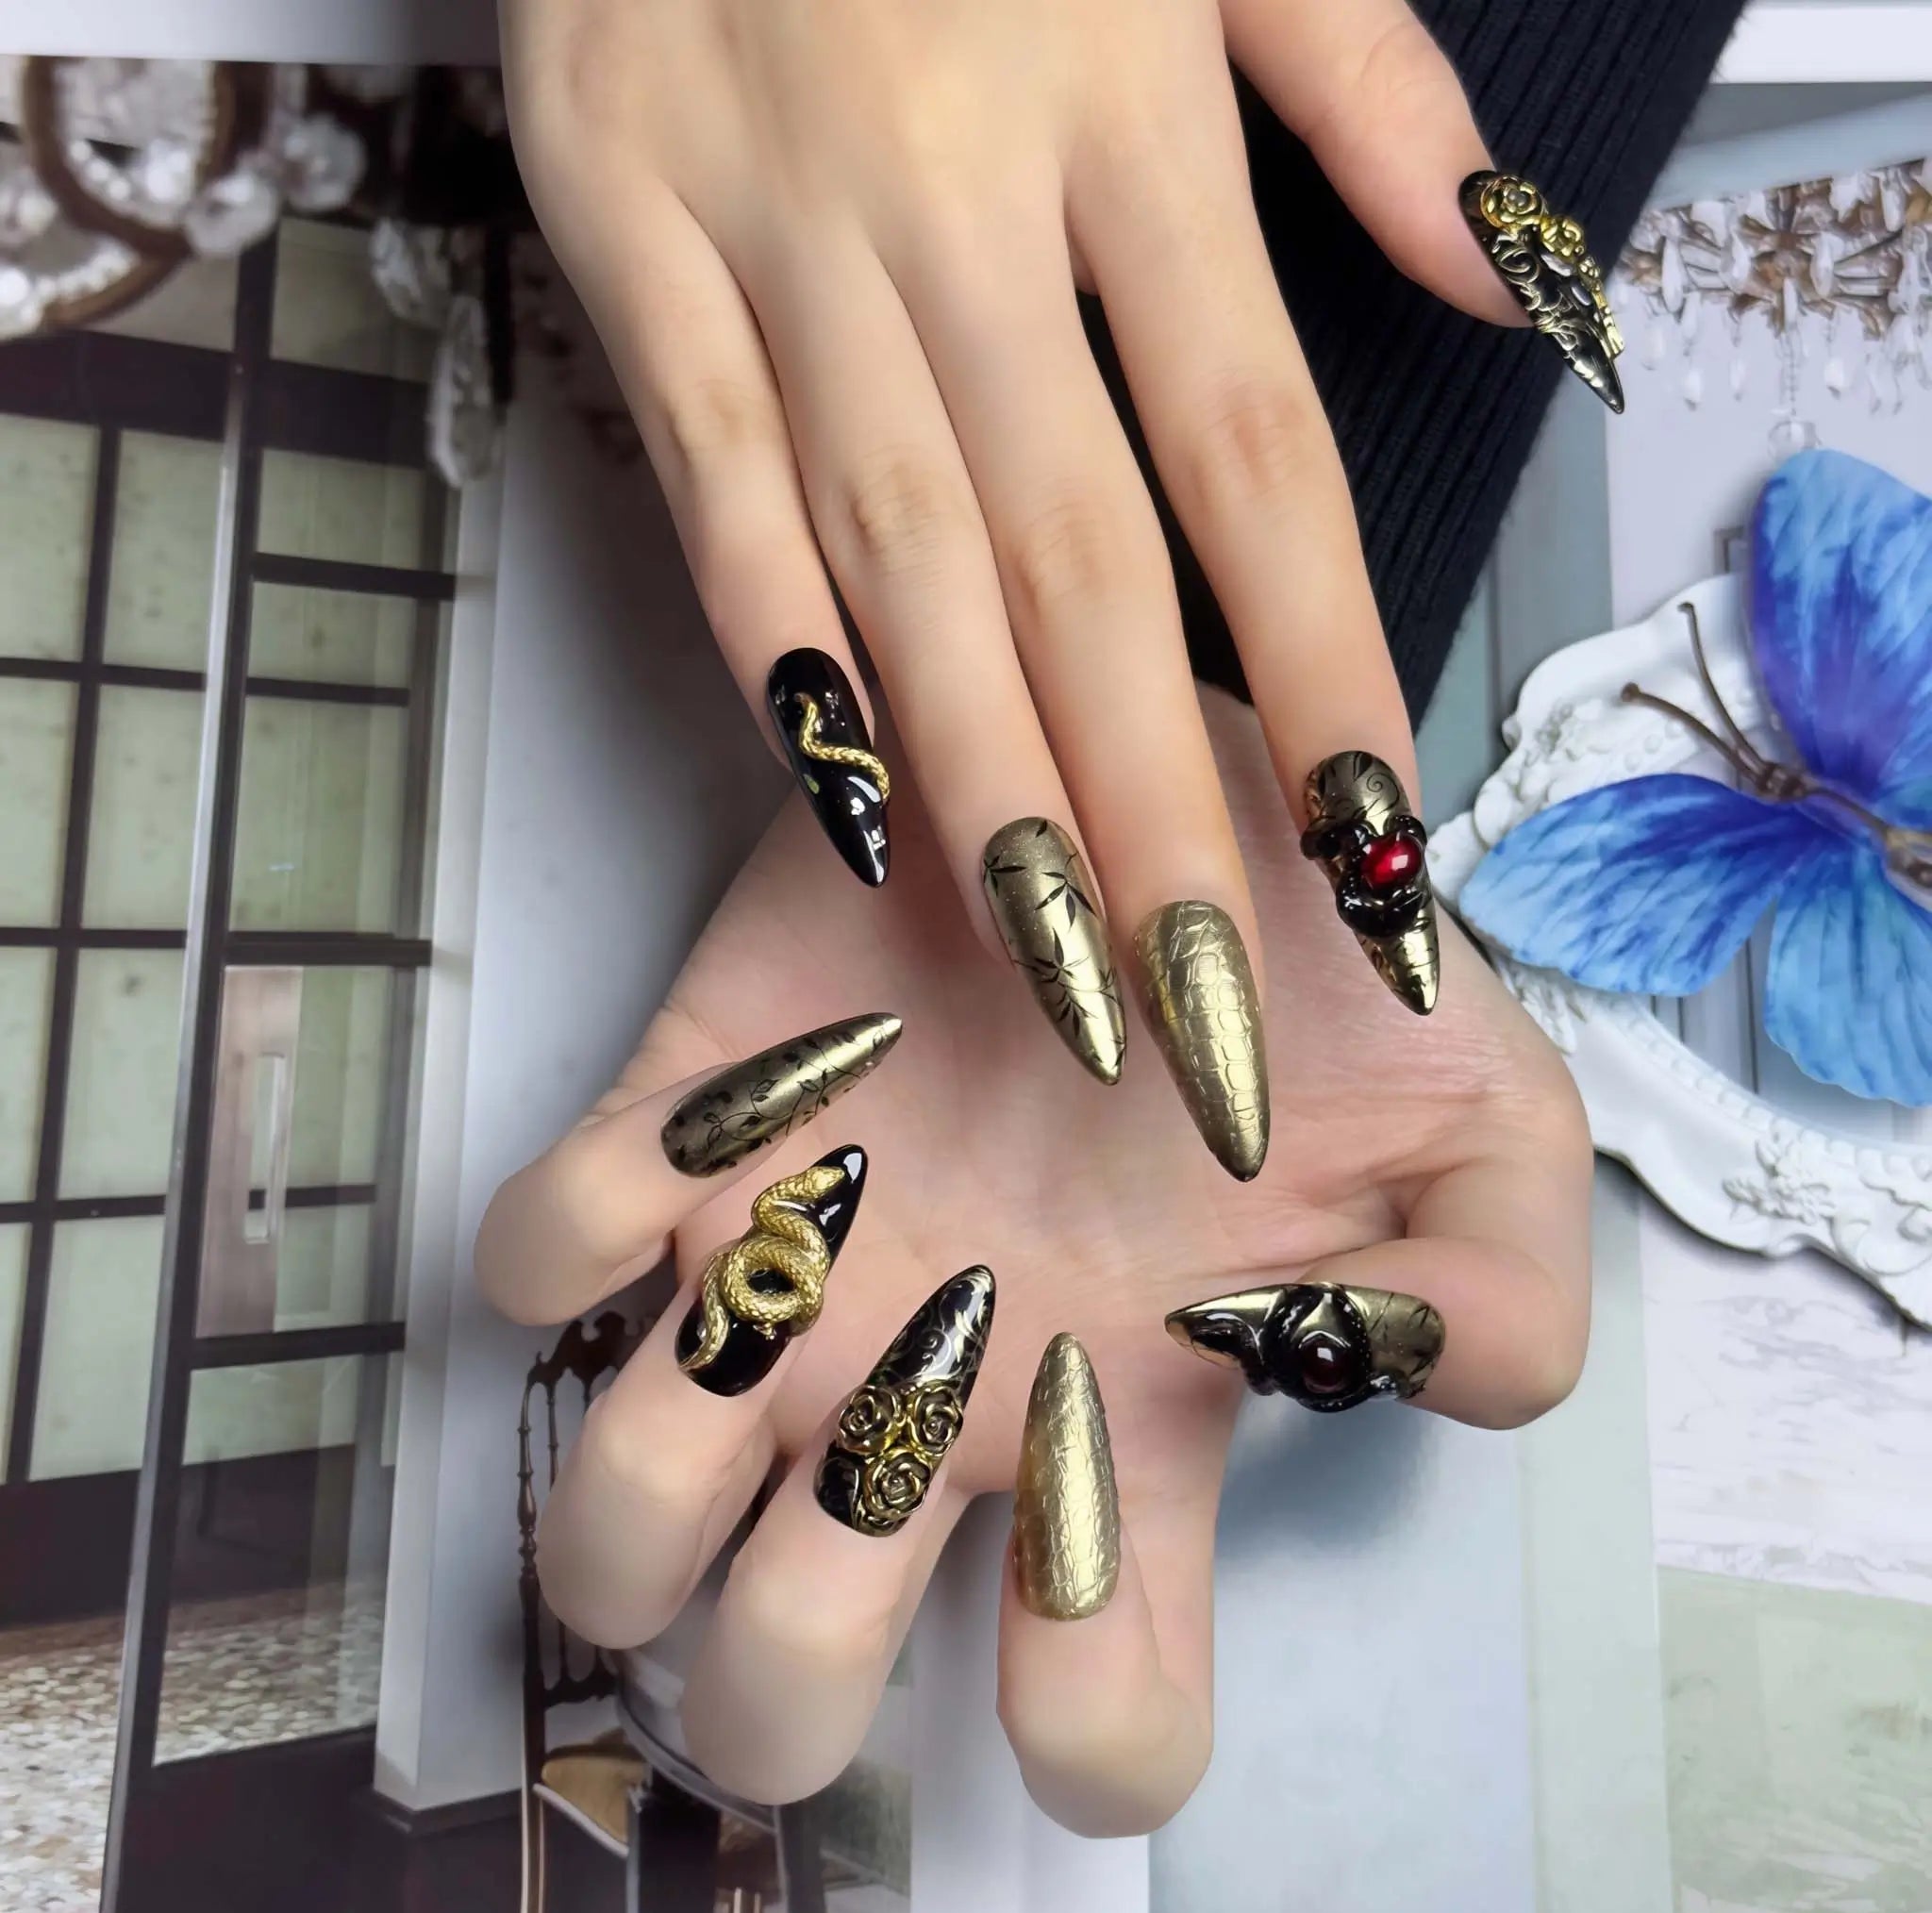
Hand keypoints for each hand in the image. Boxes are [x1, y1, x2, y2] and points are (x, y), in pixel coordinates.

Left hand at [476, 690, 1590, 1834]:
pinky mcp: (685, 1136)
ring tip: (762, 1315)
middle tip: (858, 1469)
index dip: (1084, 1729)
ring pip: (620, 1538)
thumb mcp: (1485, 1122)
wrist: (1153, 773)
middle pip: (787, 1679)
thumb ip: (1498, 1291)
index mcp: (1115, 1427)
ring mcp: (794, 1279)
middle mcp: (932, 1395)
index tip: (1087, 1564)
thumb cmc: (1309, 969)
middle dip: (781, 1670)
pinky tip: (698, 1145)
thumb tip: (1371, 1375)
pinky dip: (570, 1232)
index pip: (1092, 1711)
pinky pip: (538, 1263)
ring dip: (641, 1494)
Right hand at [499, 0, 1530, 1162]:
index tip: (1370, 853)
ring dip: (974, 767)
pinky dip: (766, 635)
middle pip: (1077, 553)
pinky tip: (839, 787)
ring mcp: (774, 222)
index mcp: (1128, 112)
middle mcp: (956, 197)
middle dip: (1144, 796)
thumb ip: (1374, 99)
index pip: (1255, 457)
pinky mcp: (617, 232)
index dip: (1324, 671)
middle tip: (1192, 998)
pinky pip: (703, 471)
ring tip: (1044, 953)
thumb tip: (1524, 297)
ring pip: (893, 547)